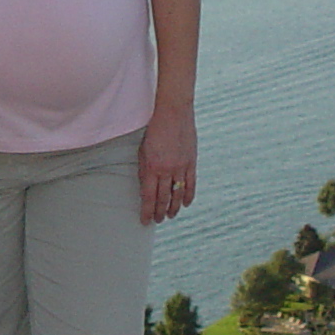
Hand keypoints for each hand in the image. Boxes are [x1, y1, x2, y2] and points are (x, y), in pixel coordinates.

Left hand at [139, 107, 197, 224]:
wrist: (173, 113)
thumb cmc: (154, 130)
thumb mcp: (143, 151)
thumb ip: (145, 170)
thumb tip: (146, 188)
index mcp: (152, 167)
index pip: (149, 197)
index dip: (147, 211)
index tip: (145, 221)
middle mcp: (167, 170)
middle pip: (163, 198)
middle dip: (160, 212)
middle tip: (158, 220)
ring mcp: (181, 167)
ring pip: (177, 194)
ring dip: (173, 208)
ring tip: (170, 216)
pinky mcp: (191, 162)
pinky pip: (191, 184)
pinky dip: (188, 196)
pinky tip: (185, 204)